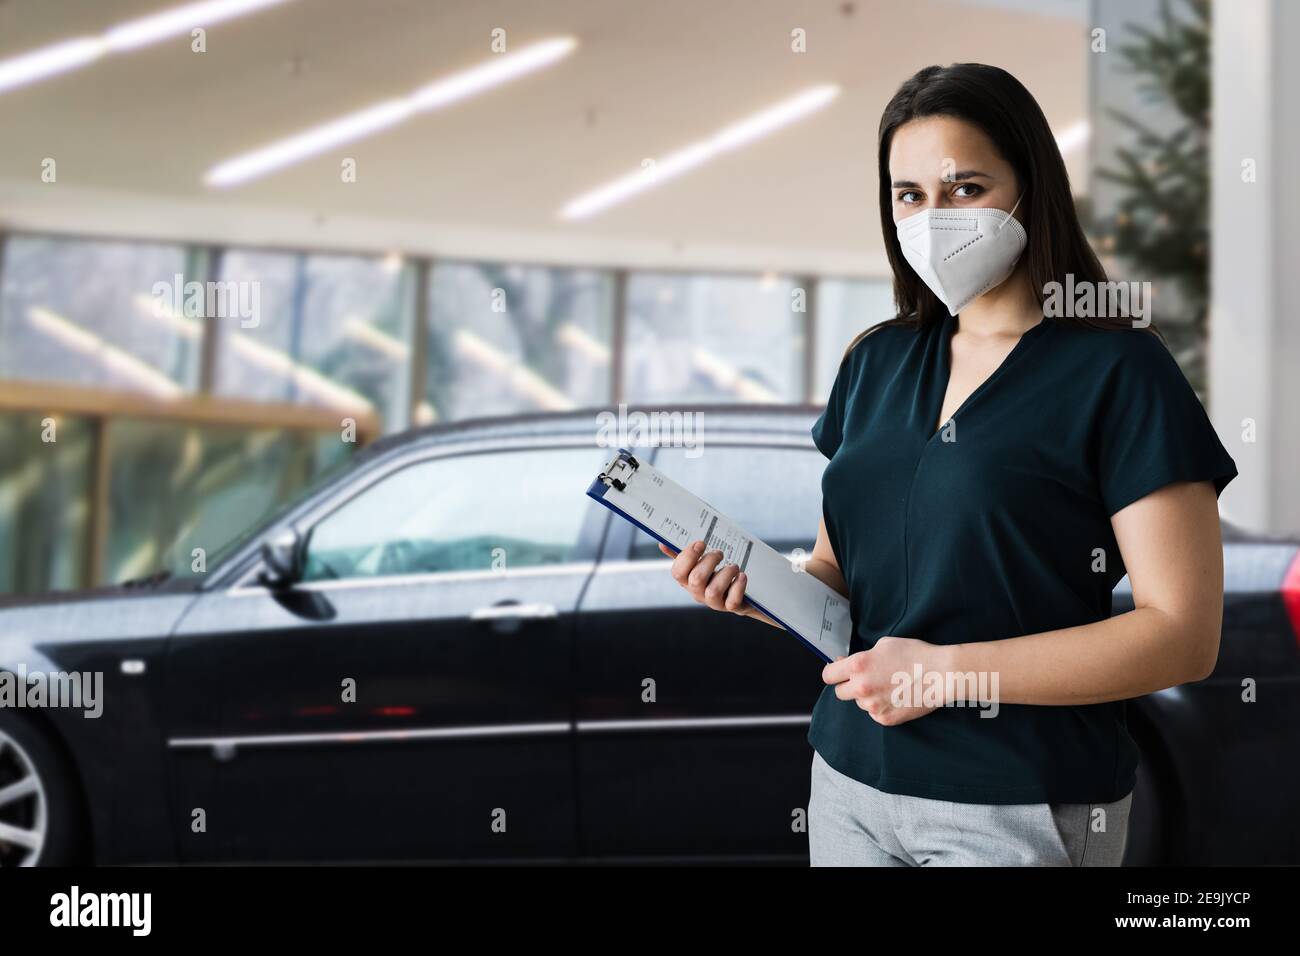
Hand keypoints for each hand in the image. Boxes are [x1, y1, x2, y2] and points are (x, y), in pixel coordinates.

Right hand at [660, 540, 755, 617]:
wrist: (741, 595)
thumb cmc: (716, 576)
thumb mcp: (700, 565)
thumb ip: (683, 556)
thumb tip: (662, 545)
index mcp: (687, 581)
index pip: (677, 573)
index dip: (688, 557)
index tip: (700, 543)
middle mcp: (698, 593)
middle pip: (696, 580)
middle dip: (709, 561)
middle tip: (719, 553)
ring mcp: (714, 602)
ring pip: (714, 591)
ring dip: (726, 573)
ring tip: (734, 566)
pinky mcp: (731, 607)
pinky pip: (732, 601)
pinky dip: (738, 586)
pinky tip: (742, 576)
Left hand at [821, 636, 950, 725]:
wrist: (941, 674)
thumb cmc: (915, 655)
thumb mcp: (883, 645)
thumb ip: (861, 656)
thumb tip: (844, 663)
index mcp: (858, 666)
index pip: (828, 676)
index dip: (833, 673)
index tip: (838, 673)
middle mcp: (862, 687)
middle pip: (840, 693)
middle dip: (848, 686)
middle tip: (865, 680)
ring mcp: (873, 706)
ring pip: (859, 703)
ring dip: (867, 697)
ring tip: (887, 686)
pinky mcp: (885, 718)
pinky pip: (874, 713)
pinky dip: (880, 707)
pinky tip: (895, 696)